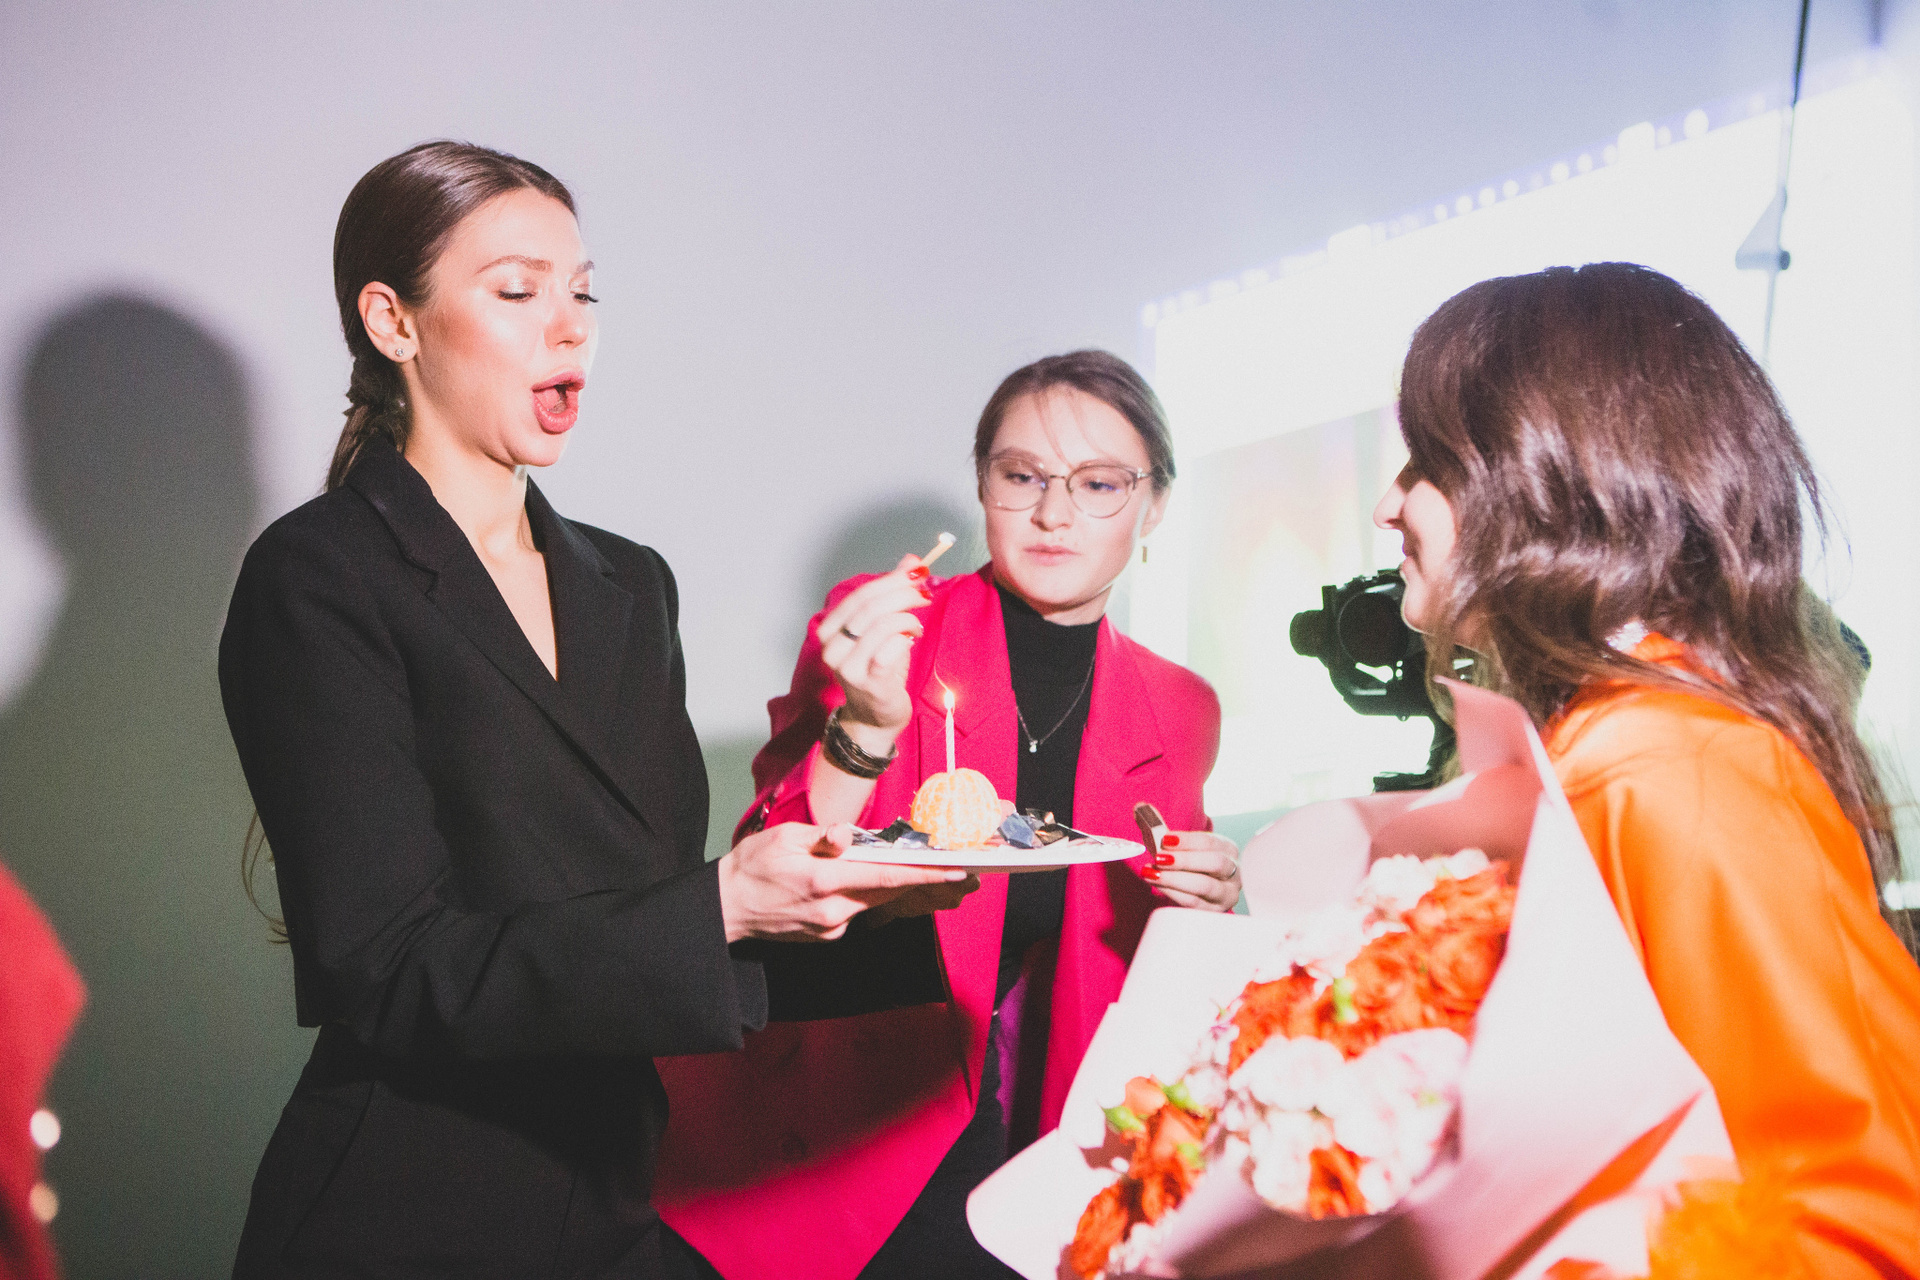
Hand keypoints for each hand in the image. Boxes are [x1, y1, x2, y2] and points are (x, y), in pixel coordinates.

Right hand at [717, 821, 975, 941]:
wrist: (727, 908)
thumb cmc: (753, 866)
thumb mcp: (785, 838)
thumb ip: (822, 837)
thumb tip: (848, 837)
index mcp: (823, 881)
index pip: (885, 877)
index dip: (924, 874)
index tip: (954, 870)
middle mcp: (832, 911)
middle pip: (887, 890)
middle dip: (916, 877)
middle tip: (945, 864)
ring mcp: (830, 928)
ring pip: (873, 901)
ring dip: (886, 883)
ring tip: (893, 865)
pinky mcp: (827, 936)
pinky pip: (856, 911)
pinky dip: (861, 894)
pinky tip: (849, 881)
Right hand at [814, 555, 931, 749]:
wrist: (874, 717)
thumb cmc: (879, 671)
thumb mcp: (884, 629)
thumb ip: (893, 595)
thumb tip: (911, 562)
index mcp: (830, 630)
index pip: (860, 595)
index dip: (891, 580)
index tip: (917, 571)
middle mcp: (832, 647)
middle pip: (869, 606)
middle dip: (903, 593)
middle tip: (925, 591)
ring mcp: (847, 666)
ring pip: (880, 624)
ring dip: (906, 617)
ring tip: (916, 624)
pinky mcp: (868, 681)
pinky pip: (889, 648)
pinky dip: (905, 637)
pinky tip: (911, 639)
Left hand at [1144, 831, 1240, 911]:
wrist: (1195, 894)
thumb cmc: (1187, 865)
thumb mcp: (1179, 846)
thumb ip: (1160, 828)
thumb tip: (1140, 807)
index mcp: (1228, 850)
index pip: (1211, 843)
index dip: (1188, 840)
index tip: (1165, 839)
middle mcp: (1233, 872)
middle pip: (1215, 863)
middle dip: (1185, 860)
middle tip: (1159, 857)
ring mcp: (1226, 894)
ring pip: (1205, 885)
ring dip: (1175, 878)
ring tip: (1151, 872)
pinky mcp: (1214, 912)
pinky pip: (1195, 903)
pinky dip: (1174, 893)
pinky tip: (1157, 885)